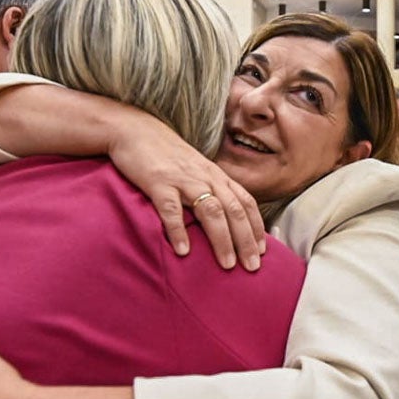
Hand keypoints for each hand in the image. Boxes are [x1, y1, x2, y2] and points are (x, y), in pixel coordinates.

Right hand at [106, 112, 264, 270]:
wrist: (136, 130)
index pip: (245, 202)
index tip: (262, 251)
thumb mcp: (196, 170)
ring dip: (222, 239)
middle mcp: (206, 178)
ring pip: (210, 210)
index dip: (256, 227)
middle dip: (245, 240)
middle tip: (252, 267)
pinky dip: (178, 230)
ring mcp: (183, 180)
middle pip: (233, 210)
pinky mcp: (159, 182)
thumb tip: (224, 220)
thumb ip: (211, 190)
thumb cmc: (168, 155)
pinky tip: (183, 251)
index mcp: (216, 176)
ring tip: (227, 265)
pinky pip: (171, 209)